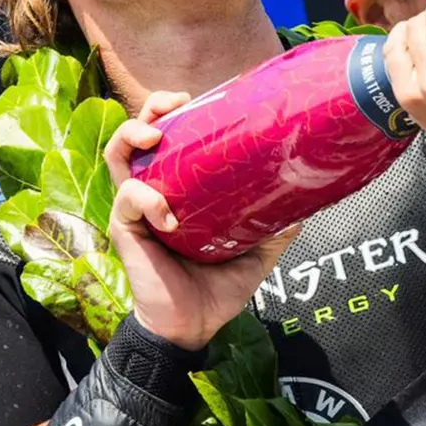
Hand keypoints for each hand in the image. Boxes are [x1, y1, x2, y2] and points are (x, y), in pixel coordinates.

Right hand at [104, 91, 298, 350]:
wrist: (193, 327)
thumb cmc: (217, 288)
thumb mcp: (255, 252)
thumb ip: (275, 227)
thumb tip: (308, 203)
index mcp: (180, 190)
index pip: (171, 139)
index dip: (178, 112)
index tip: (201, 98)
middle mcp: (155, 192)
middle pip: (138, 135)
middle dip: (151, 109)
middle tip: (175, 104)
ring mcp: (137, 210)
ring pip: (118, 156)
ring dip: (132, 136)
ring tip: (154, 136)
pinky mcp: (128, 230)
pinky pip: (128, 200)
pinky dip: (148, 199)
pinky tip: (170, 216)